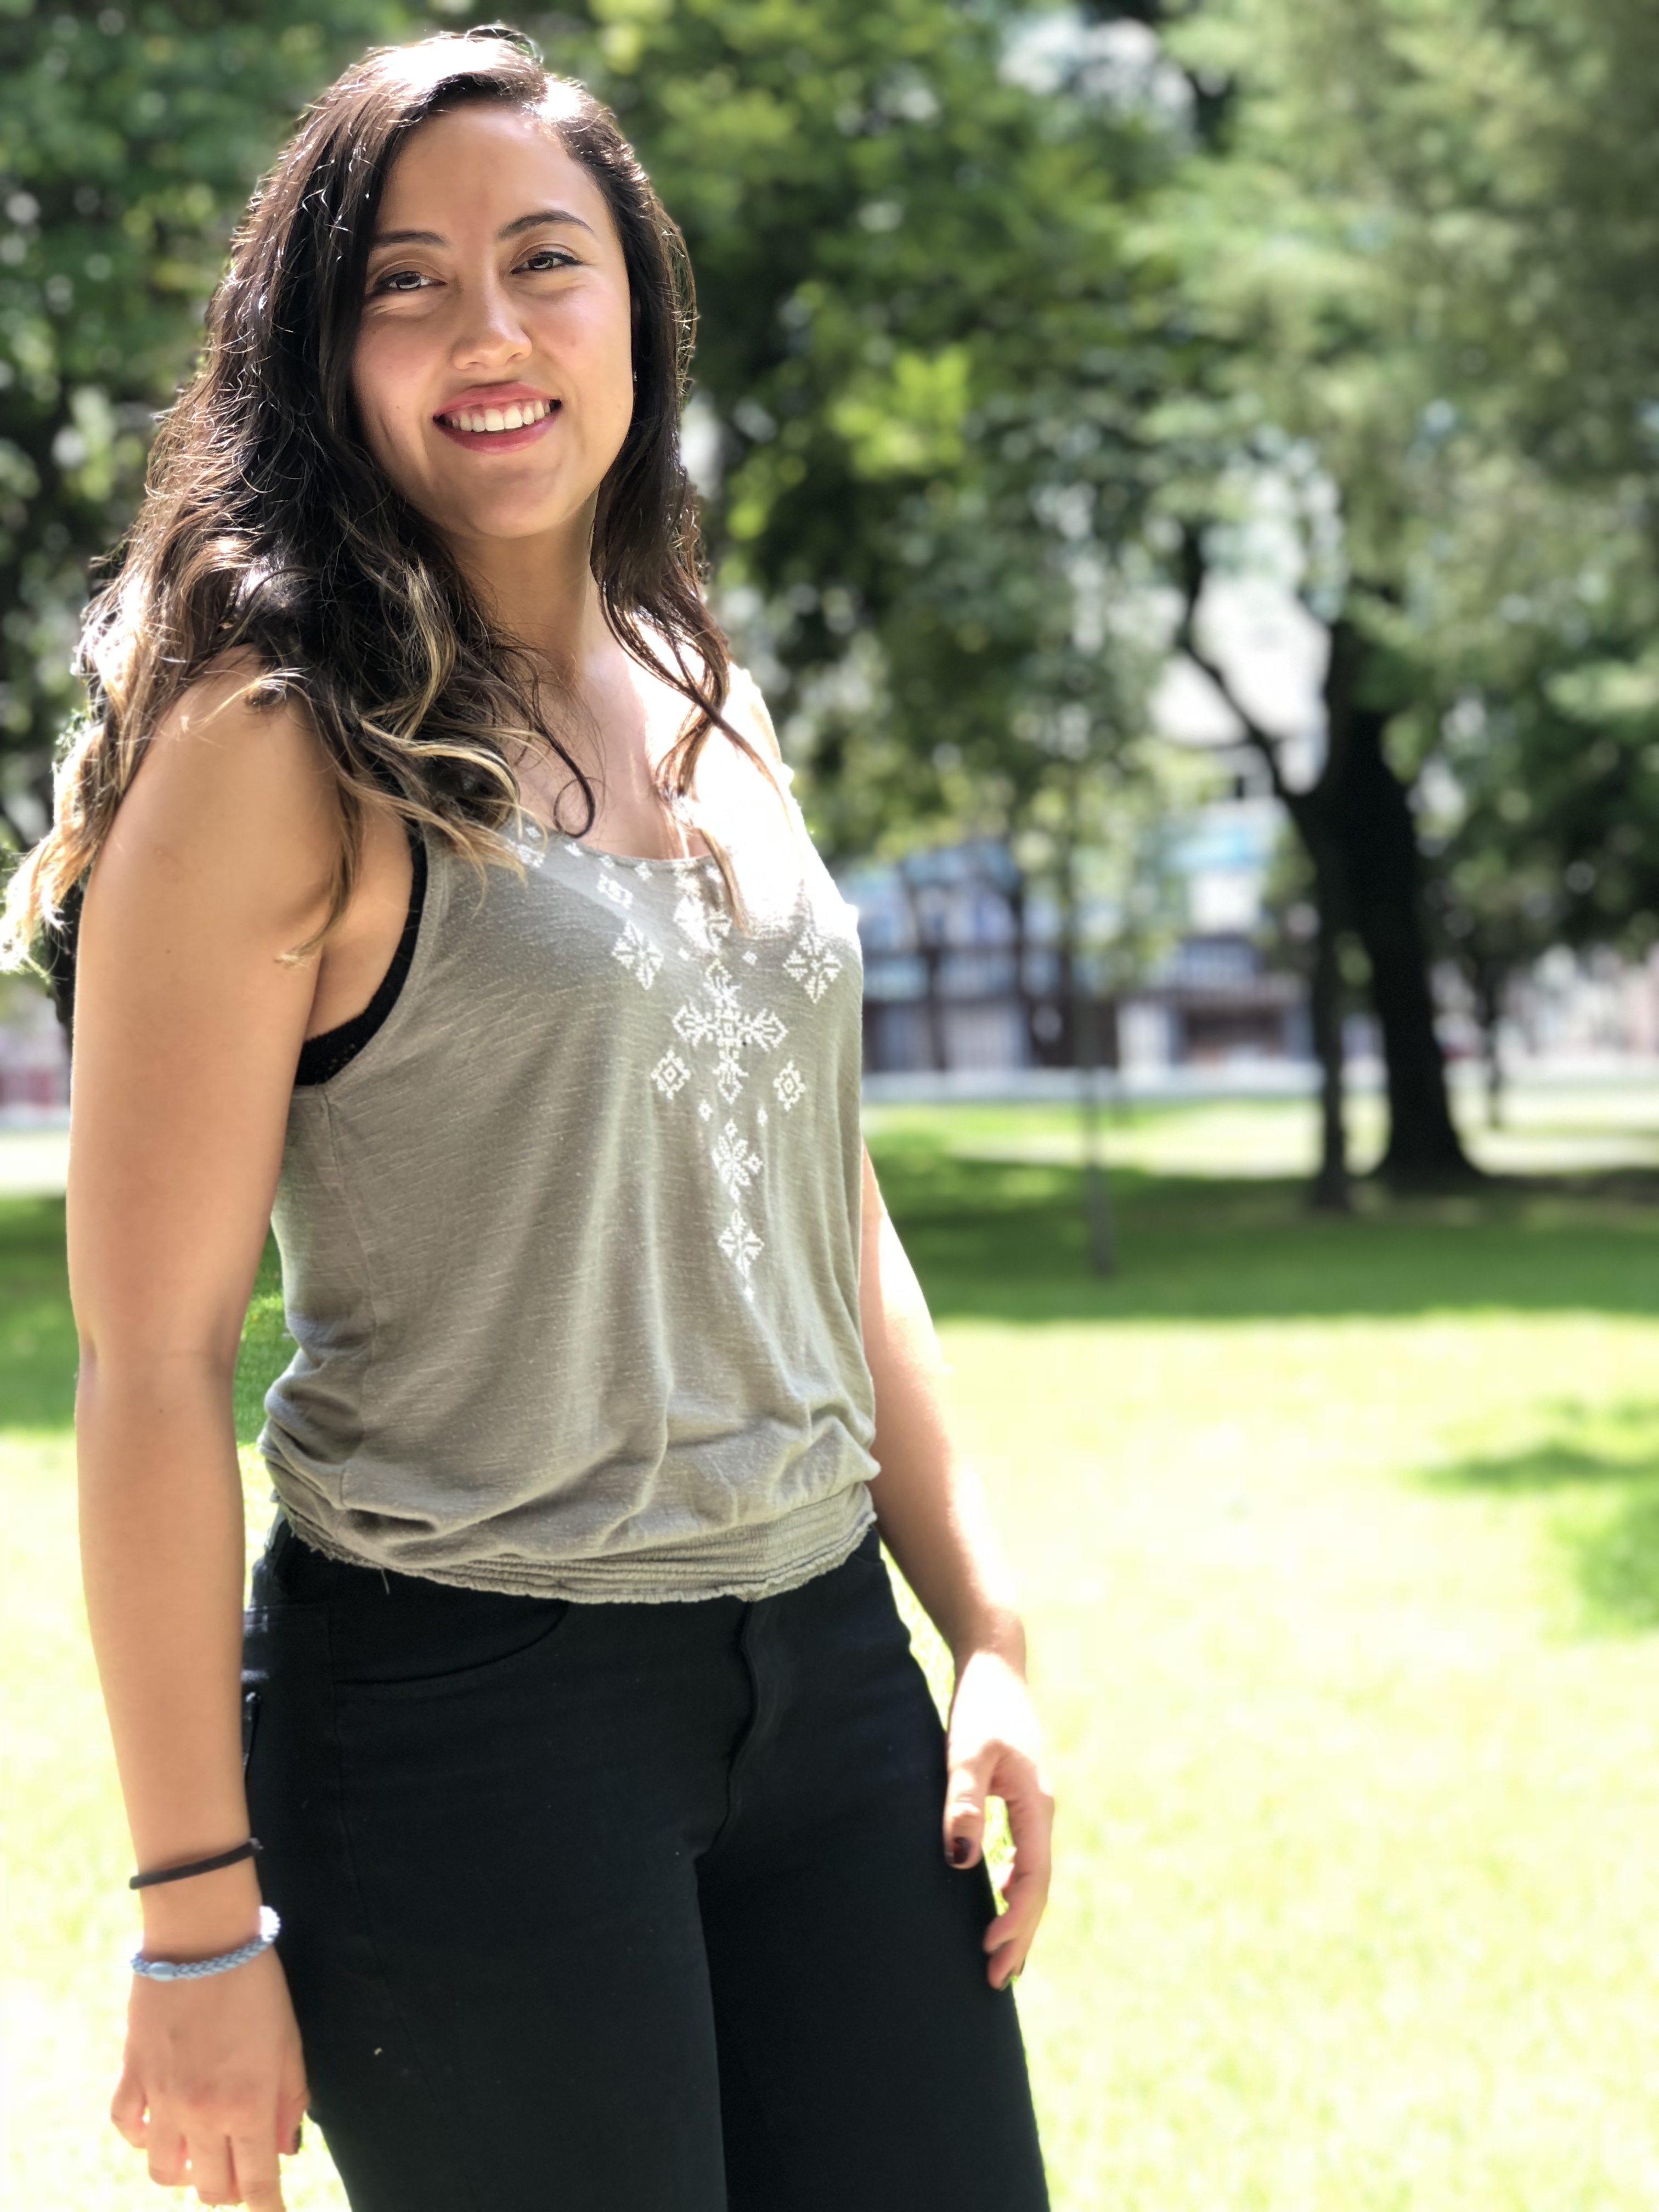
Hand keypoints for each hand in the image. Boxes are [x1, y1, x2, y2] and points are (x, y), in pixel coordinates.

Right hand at [111, 1945, 308, 2208]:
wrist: (204, 1939)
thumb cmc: (257, 1986)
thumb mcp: (289, 2043)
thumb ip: (290, 2100)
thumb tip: (282, 2149)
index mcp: (247, 2106)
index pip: (256, 2184)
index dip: (267, 2207)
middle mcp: (201, 2114)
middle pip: (210, 2188)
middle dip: (229, 2186)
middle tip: (239, 2164)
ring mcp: (162, 2099)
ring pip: (163, 2172)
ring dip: (185, 2170)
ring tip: (201, 2147)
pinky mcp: (133, 2075)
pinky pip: (127, 2129)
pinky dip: (141, 2137)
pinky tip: (158, 2124)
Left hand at [942, 1648, 1053, 1989]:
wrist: (993, 1663)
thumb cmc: (980, 1705)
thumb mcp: (966, 1752)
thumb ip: (963, 1802)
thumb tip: (962, 1861)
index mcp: (1035, 1805)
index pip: (1033, 1878)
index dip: (1015, 1919)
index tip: (991, 1951)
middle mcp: (1039, 1811)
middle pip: (1037, 1886)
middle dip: (1020, 1934)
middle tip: (997, 1980)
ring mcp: (1031, 1805)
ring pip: (1032, 1874)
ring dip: (1018, 1916)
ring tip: (1000, 1958)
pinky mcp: (1017, 1798)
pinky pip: (1022, 1856)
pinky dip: (1014, 1886)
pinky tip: (997, 1899)